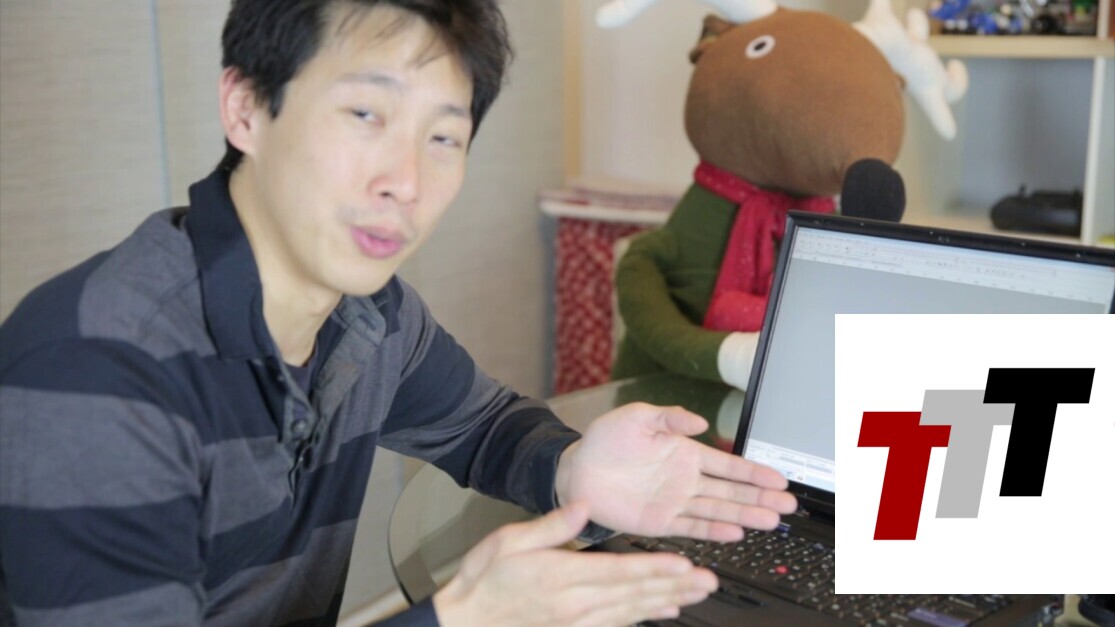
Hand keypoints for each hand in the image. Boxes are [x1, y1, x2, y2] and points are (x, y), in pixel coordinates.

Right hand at [433, 502, 716, 626]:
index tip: (684, 564)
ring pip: (632, 612)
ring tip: (697, 595)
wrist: (467, 623)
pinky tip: (664, 612)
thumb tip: (583, 504)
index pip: (619, 573)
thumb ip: (550, 526)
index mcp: (562, 576)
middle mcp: (577, 603)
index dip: (655, 570)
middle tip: (708, 581)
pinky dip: (644, 617)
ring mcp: (578, 622)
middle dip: (675, 587)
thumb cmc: (484, 580)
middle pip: (635, 595)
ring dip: (667, 602)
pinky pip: (617, 624)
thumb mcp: (507, 542)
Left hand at [555, 403, 796, 541]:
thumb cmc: (605, 441)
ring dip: (744, 516)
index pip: (728, 464)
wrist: (576, 469)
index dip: (754, 472)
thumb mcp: (638, 417)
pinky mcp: (659, 522)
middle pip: (731, 490)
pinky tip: (734, 532)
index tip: (779, 478)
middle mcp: (685, 480)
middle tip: (787, 504)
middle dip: (760, 497)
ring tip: (770, 521)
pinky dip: (713, 530)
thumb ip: (669, 418)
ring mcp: (674, 502)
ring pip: (718, 510)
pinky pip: (692, 527)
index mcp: (684, 452)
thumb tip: (699, 422)